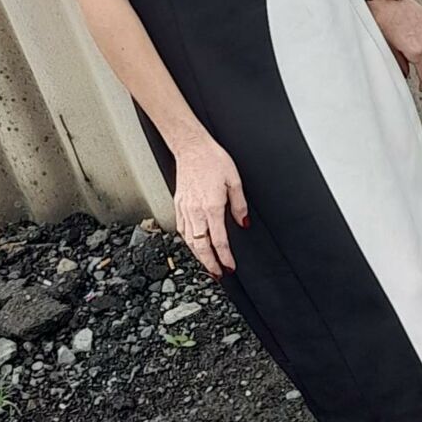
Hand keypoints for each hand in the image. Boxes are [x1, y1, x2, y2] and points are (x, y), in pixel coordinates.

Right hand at [173, 133, 249, 280]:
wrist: (191, 147)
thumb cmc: (212, 159)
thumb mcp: (234, 180)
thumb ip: (239, 205)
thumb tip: (244, 222)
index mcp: (212, 206)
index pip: (218, 241)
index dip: (225, 257)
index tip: (230, 267)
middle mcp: (196, 210)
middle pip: (201, 247)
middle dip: (210, 264)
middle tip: (218, 274)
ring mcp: (184, 208)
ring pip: (189, 241)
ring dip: (198, 256)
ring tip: (207, 264)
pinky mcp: (178, 204)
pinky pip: (182, 229)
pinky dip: (188, 242)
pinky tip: (193, 245)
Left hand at [367, 0, 421, 91]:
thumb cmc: (381, 17)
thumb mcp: (386, 44)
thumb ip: (398, 61)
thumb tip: (403, 72)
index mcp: (415, 49)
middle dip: (417, 59)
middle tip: (405, 54)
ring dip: (419, 44)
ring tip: (404, 37)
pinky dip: (421, 32)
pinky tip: (409, 27)